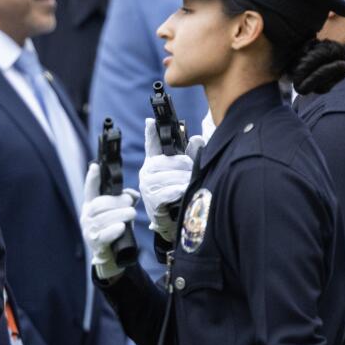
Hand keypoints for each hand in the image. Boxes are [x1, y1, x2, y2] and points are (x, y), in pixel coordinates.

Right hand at [80, 163, 138, 279]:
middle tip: (129, 203)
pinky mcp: (94, 244)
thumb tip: (132, 194)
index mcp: (91, 205)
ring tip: (131, 214)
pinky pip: (102, 235)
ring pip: (101, 219)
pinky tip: (121, 227)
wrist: (114, 257)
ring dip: (119, 215)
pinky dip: (113, 230)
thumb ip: (126, 201)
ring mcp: (89, 231)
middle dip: (115, 202)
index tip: (95, 166)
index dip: (92, 178)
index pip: (90, 189)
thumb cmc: (116, 230)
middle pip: (98, 204)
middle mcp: (87, 217)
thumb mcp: (122, 213)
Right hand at [139, 118, 203, 241]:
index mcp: (155, 162)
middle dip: (185, 166)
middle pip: (168, 161)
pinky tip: (183, 193)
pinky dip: (178, 192)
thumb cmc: (178, 195)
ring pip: (170, 176)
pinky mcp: (151, 200)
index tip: (151, 120)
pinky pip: (168, 191)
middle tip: (192, 173)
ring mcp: (147, 186)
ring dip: (184, 181)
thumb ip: (191, 155)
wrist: (173, 223)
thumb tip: (196, 138)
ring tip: (190, 186)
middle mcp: (147, 172)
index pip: (152, 144)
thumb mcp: (184, 173)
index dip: (151, 132)